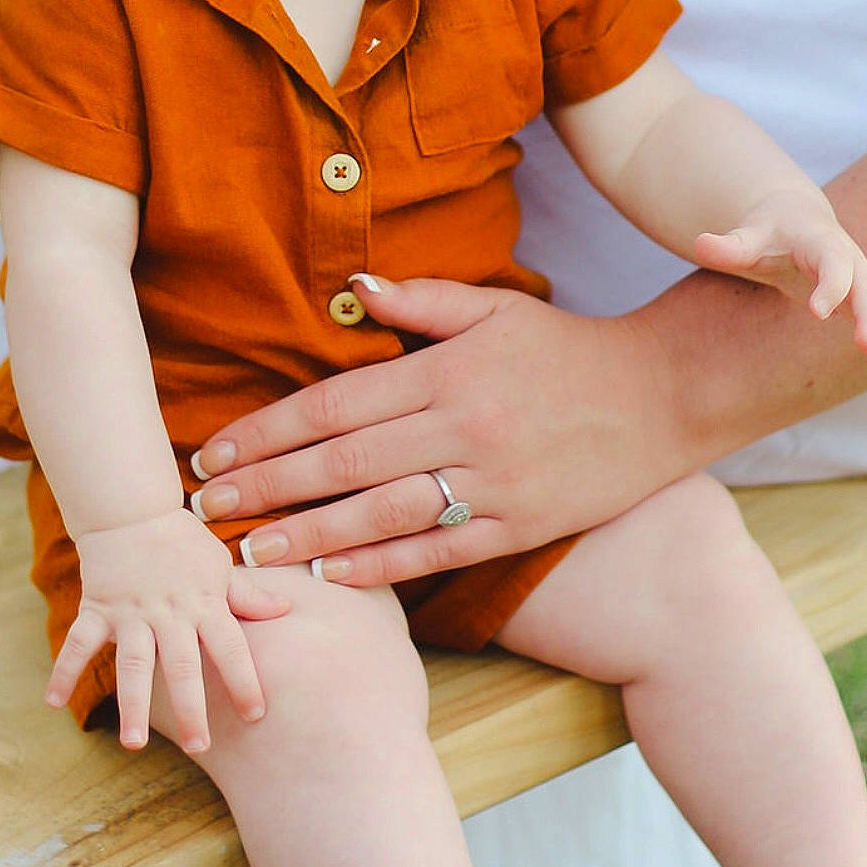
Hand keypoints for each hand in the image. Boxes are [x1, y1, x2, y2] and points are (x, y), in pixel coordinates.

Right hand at [47, 510, 288, 752]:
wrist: (132, 509)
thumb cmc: (182, 542)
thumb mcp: (220, 565)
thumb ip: (248, 595)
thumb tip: (287, 609)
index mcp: (204, 602)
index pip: (230, 646)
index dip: (244, 679)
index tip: (256, 715)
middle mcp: (169, 612)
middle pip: (182, 665)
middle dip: (191, 707)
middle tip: (200, 747)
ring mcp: (131, 612)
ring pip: (133, 663)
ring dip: (133, 704)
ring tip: (133, 744)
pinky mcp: (98, 608)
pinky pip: (79, 642)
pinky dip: (64, 670)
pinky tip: (54, 703)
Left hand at [190, 275, 689, 586]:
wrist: (663, 394)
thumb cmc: (565, 347)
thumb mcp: (496, 306)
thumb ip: (422, 299)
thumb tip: (351, 288)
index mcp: (447, 369)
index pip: (336, 404)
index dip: (268, 429)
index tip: (215, 450)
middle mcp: (462, 426)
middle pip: (343, 462)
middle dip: (266, 486)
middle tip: (203, 507)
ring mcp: (491, 481)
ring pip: (382, 514)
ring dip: (308, 537)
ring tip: (249, 554)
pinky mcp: (518, 525)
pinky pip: (439, 550)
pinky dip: (383, 566)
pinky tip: (332, 579)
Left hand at [695, 193, 866, 396]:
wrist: (796, 221)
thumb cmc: (770, 231)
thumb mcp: (750, 235)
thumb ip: (730, 245)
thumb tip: (698, 243)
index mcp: (824, 243)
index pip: (834, 263)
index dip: (830, 286)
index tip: (818, 313)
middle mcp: (852, 263)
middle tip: (866, 347)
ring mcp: (862, 285)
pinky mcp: (863, 306)